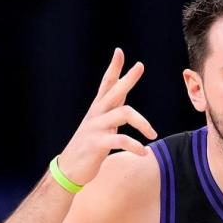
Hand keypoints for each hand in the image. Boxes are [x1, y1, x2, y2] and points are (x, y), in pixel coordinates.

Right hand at [58, 48, 156, 184]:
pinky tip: (144, 153)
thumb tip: (124, 101)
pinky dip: (135, 146)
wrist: (70, 169)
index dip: (113, 69)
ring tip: (153, 135)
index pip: (106, 84)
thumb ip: (112, 113)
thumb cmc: (89, 148)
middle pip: (115, 92)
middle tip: (140, 66)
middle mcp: (96, 115)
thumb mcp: (101, 127)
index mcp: (98, 110)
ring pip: (124, 113)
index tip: (120, 52)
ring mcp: (96, 128)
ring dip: (143, 123)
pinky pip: (121, 140)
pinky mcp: (97, 144)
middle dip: (128, 79)